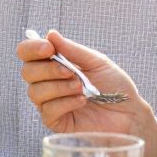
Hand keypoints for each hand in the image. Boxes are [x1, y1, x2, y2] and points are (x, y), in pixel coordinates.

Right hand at [16, 30, 156, 156]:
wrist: (130, 112)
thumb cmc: (114, 85)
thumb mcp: (96, 62)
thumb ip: (72, 50)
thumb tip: (50, 34)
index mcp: (54, 64)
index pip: (27, 54)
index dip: (32, 49)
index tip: (49, 48)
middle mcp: (48, 83)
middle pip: (27, 72)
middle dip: (47, 69)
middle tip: (69, 71)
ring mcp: (51, 103)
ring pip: (35, 92)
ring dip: (58, 87)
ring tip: (80, 87)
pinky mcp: (57, 122)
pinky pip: (48, 111)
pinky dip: (65, 102)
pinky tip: (82, 100)